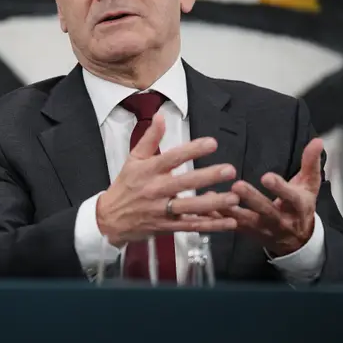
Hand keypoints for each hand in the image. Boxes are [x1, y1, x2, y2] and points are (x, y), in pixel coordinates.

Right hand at [96, 112, 239, 247]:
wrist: (109, 219)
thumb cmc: (125, 186)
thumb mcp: (133, 159)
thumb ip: (150, 138)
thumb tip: (160, 115)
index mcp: (149, 170)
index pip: (172, 157)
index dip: (192, 150)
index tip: (212, 143)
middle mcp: (156, 190)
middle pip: (184, 182)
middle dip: (208, 176)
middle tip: (229, 170)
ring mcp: (161, 210)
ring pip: (190, 207)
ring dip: (213, 203)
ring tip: (233, 198)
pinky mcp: (167, 227)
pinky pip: (191, 226)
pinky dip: (211, 225)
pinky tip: (229, 221)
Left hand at [221, 138, 322, 255]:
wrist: (297, 240)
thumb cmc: (300, 206)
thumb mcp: (310, 185)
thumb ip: (311, 162)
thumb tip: (317, 141)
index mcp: (297, 206)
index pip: (290, 197)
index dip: (280, 188)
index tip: (267, 176)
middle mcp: (280, 220)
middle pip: (266, 211)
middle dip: (252, 199)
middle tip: (238, 186)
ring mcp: (263, 228)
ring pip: (245, 220)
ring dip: (230, 210)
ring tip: (215, 196)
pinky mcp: (247, 232)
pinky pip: (230, 226)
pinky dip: (217, 217)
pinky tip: (205, 206)